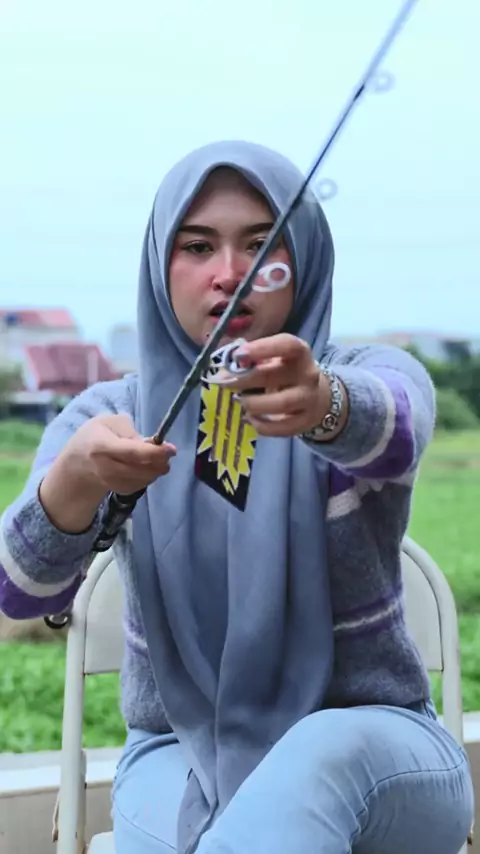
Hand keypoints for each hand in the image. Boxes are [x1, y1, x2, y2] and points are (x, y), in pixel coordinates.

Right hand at [59, 414, 176, 494]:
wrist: (78, 463)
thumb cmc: (95, 436)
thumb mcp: (107, 422)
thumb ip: (129, 430)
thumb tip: (149, 443)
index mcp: (102, 446)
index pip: (132, 453)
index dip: (155, 452)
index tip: (171, 449)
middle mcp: (106, 467)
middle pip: (141, 469)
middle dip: (160, 461)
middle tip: (169, 452)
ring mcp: (112, 482)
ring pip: (144, 479)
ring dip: (156, 468)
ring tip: (157, 457)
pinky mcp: (119, 490)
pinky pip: (141, 484)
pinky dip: (150, 475)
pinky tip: (149, 466)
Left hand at [213, 333, 339, 437]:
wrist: (315, 395)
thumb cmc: (285, 372)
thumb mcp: (274, 358)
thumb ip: (254, 359)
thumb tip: (227, 366)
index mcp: (300, 352)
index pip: (287, 345)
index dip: (262, 348)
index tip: (238, 355)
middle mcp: (308, 375)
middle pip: (274, 377)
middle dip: (244, 380)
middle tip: (225, 383)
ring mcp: (308, 400)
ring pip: (280, 404)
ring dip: (253, 404)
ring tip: (240, 401)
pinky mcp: (305, 422)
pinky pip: (282, 428)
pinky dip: (261, 425)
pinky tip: (250, 418)